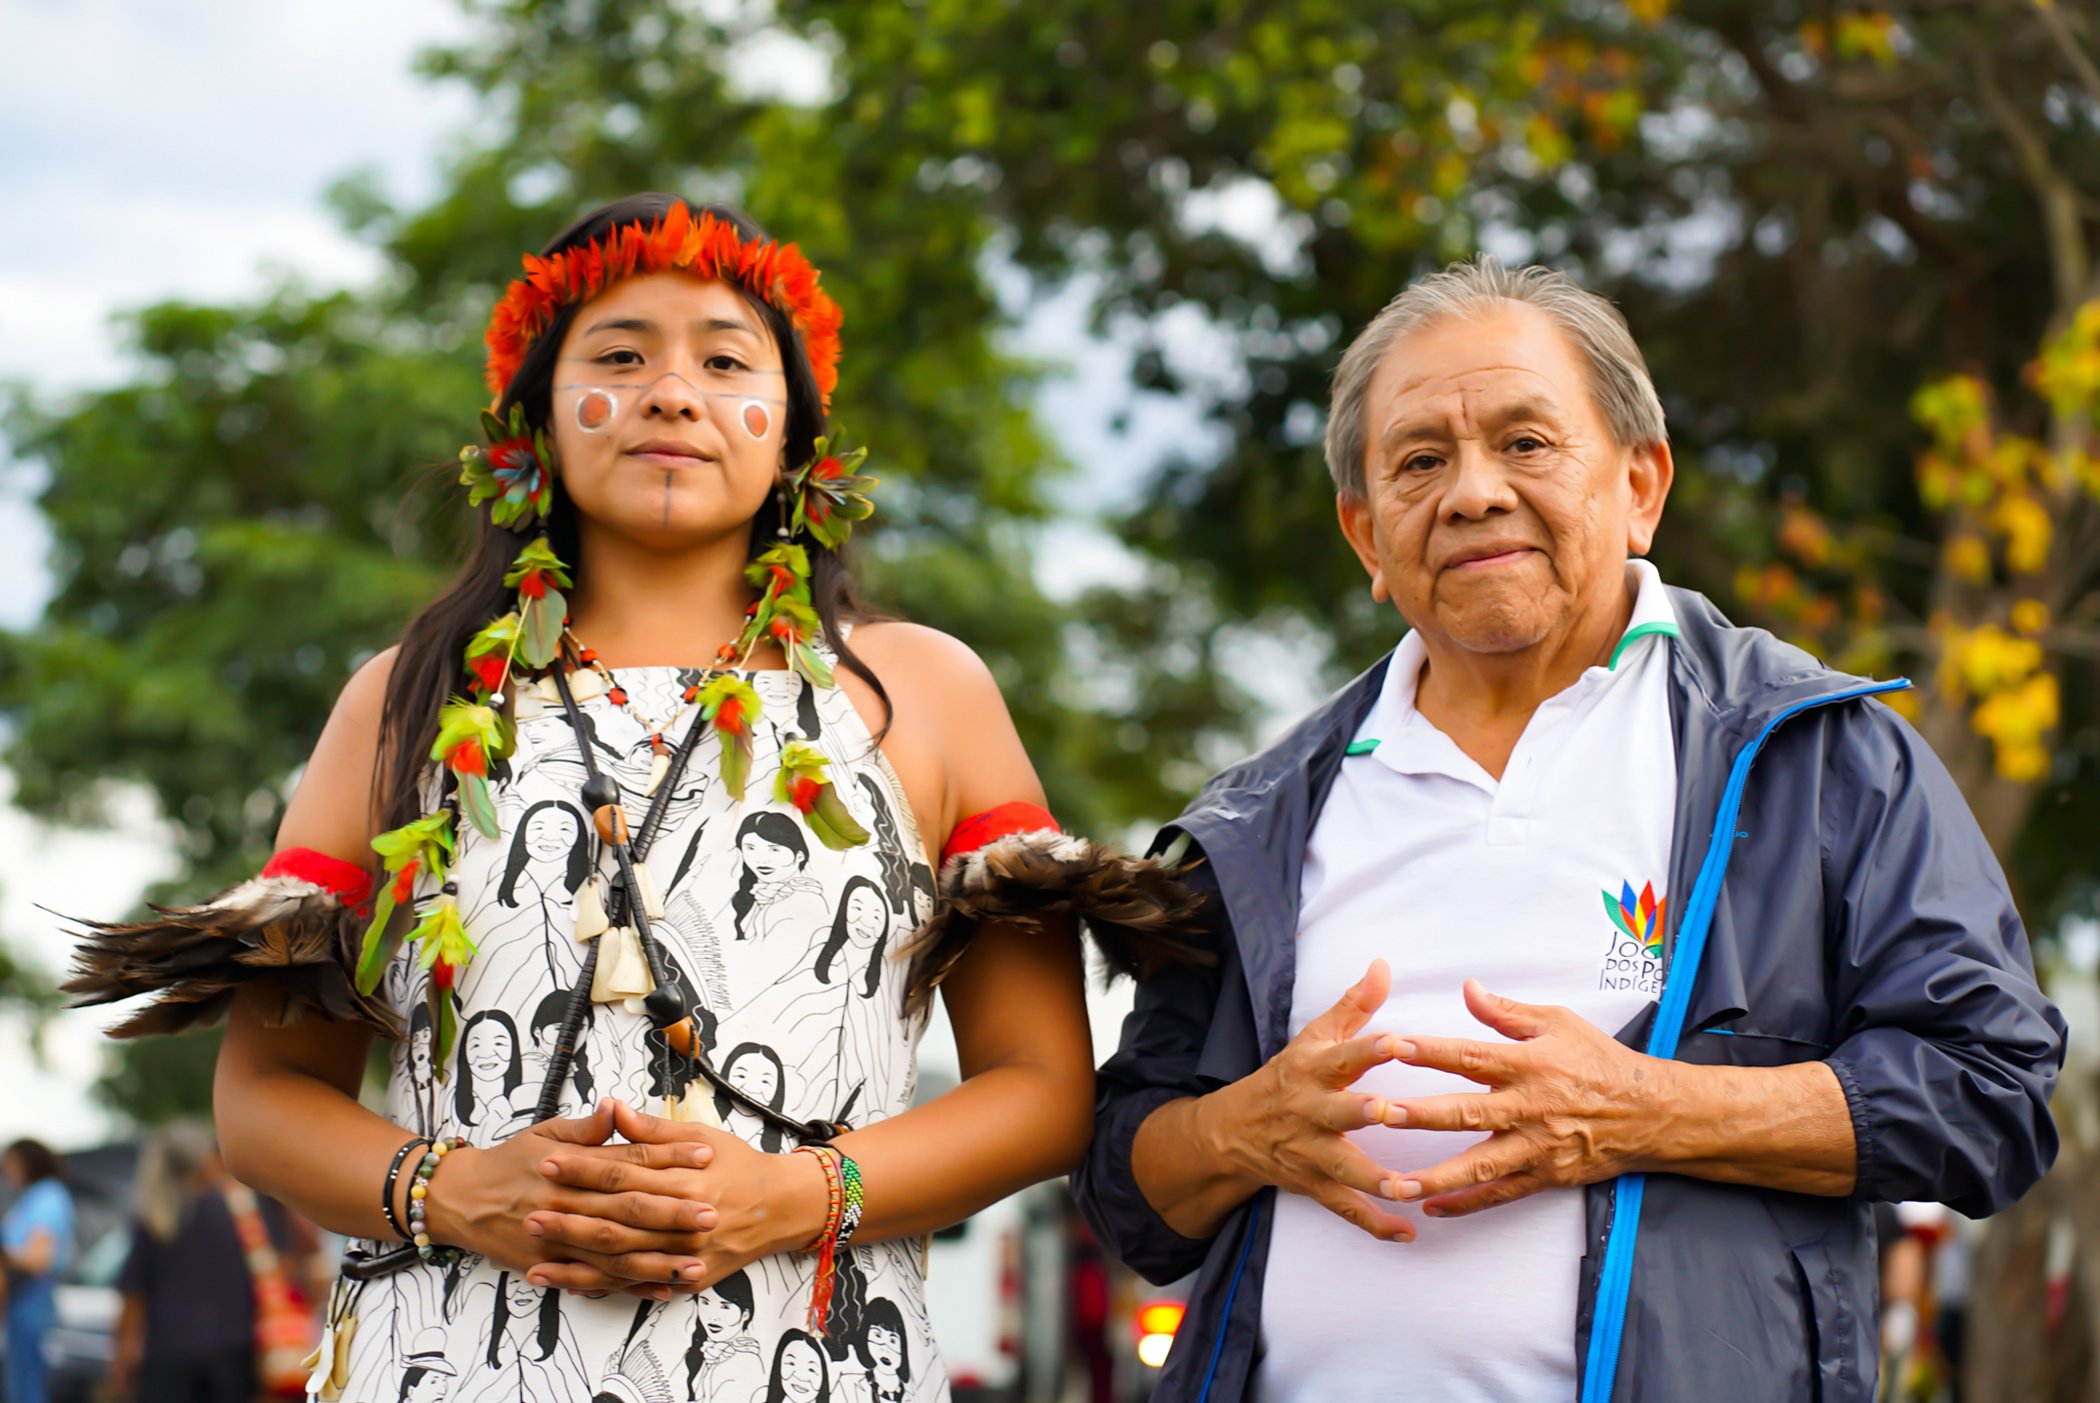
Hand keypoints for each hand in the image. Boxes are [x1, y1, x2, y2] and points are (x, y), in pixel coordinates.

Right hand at [425, 1102, 716, 1298]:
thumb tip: (615, 1109)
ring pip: (615, 1251)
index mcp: (572, 1165)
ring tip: (696, 1262)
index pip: (629, 1160)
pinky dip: (629, 1285)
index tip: (705, 1156)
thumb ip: (586, 1129)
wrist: (460, 1198)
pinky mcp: (550, 1264)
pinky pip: (594, 1279)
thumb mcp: (545, 1134)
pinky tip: (660, 1288)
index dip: (669, 1159)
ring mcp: (558, 1238)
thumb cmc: (510, 1162)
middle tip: (711, 1214)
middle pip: (627, 1208)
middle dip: (671, 1213)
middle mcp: (567, 1202)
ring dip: (658, 1258)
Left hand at [523, 1101, 827, 1293]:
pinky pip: (636, 1284)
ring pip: (620, 1260)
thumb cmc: (740, 1166)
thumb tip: (610, 1108)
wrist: (781, 1207)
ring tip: (535, 1258)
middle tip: (528, 1213)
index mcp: (684, 1178)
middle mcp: (683, 1219)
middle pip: (616, 1220)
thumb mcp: (701, 1136)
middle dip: (569, 1218)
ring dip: (575, 1260)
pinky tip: (569, 1284)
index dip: (582, 1168)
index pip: (623, 1174)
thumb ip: (651, 1130)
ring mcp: (684, 1253)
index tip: (547, 1162)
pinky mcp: (684, 1277)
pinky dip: (600, 1286)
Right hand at [1200, 959, 1413, 1241]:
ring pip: (1344, 1168)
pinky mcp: (1314, 1185)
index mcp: (1314, 1070)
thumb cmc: (1287, 1077)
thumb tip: (1384, 965)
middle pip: (1337, 1112)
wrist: (1231, 1132)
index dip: (1369, 1048)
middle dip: (1360, 1113)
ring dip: (1375, 1179)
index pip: (1343, 1055)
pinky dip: (1375, 1223)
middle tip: (1389, 1111)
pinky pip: (1345, 1208)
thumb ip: (1353, 1005)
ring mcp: (1312, 1152)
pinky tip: (1406, 1232)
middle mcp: (1311, 1111)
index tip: (1397, 1041)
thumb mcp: (1313, 1038)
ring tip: (1408, 1189)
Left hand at [1381, 980, 1672, 1215]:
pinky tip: (1433, 1208)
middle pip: (1467, 1112)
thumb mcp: (1558, 1023)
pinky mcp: (1545, 1175)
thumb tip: (1467, 988)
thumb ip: (1507, 1011)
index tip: (1393, 1046)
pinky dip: (1467, 1204)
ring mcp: (1536, 1146)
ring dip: (1436, 1175)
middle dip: (1421, 1115)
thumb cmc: (1600, 1061)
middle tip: (1380, 1114)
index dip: (1431, 1051)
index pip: (1470, 1056)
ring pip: (1480, 1165)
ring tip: (1396, 1182)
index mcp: (1529, 1065)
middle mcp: (1529, 1107)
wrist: (1651, 1112)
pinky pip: (1501, 1194)